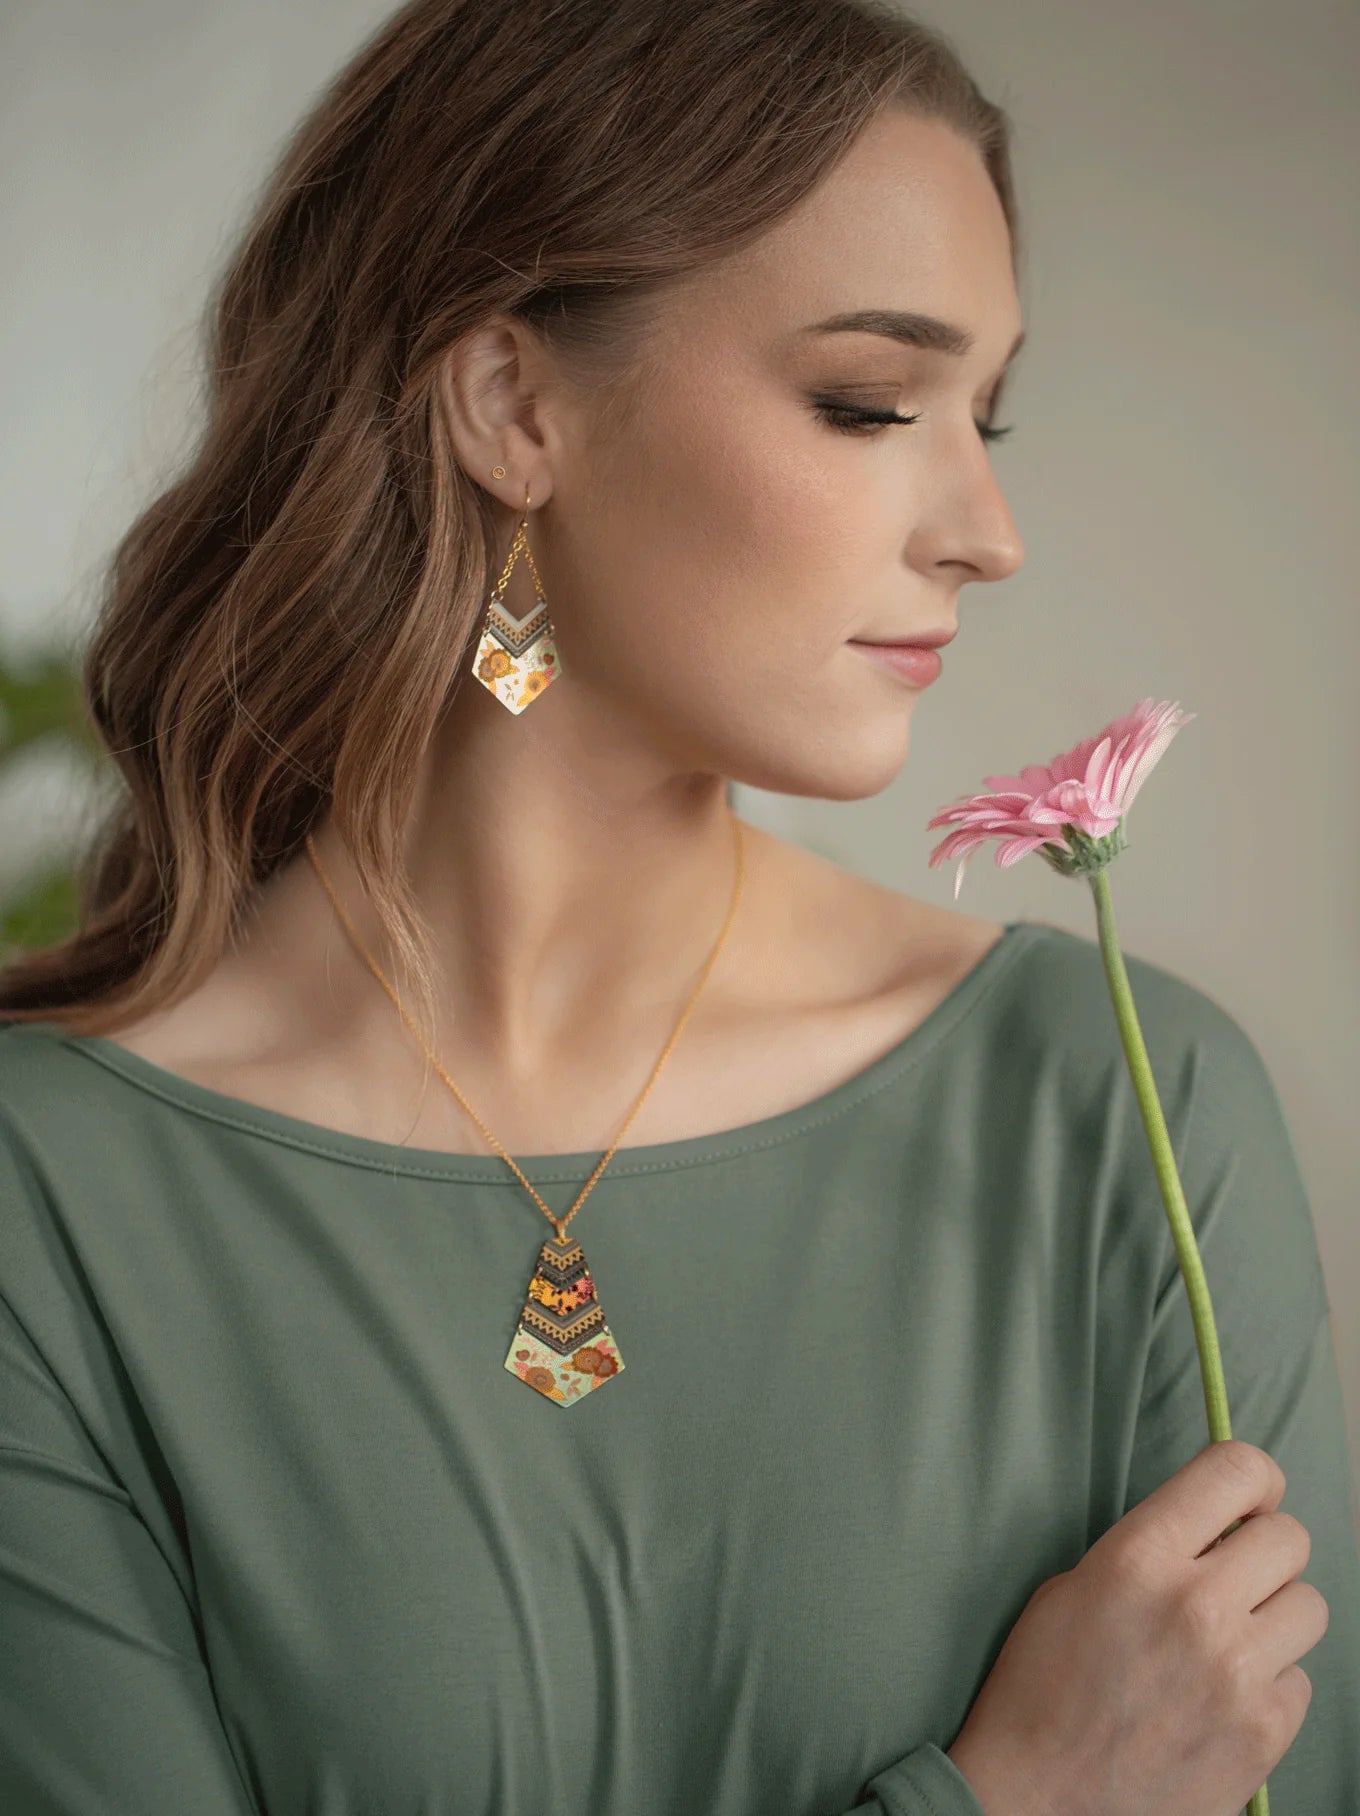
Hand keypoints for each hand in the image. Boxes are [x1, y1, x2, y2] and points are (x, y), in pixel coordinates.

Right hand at [945, 1439, 1329, 1815]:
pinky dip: (1271, 1684)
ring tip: (1229, 1642)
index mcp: (1140, 1556)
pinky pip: (1301, 1680)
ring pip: (1309, 1606)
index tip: (1247, 1501)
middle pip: (1289, 1538)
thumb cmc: (1042, 1689)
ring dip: (1274, 1616)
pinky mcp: (1263, 1735)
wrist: (1038, 1803)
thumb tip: (1216, 1528)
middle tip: (1231, 1578)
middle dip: (1263, 1551)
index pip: (1238, 1471)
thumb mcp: (1074, 1587)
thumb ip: (1151, 1549)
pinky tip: (1223, 1699)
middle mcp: (1197, 1606)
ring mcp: (1237, 1674)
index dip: (1254, 1480)